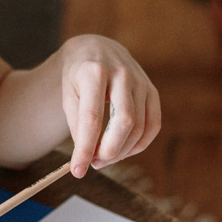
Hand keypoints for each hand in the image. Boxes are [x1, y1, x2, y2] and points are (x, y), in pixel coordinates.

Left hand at [58, 35, 160, 176]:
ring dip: (122, 151)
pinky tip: (124, 150)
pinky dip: (139, 144)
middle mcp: (122, 73)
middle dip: (109, 151)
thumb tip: (87, 158)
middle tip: (95, 163)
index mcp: (94, 72)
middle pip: (124, 122)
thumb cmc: (78, 77)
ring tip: (104, 157)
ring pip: (139, 127)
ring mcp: (141, 81)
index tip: (77, 171)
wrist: (96, 50)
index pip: (92, 118)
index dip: (85, 148)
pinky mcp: (152, 91)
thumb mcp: (69, 96)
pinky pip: (153, 125)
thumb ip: (78, 125)